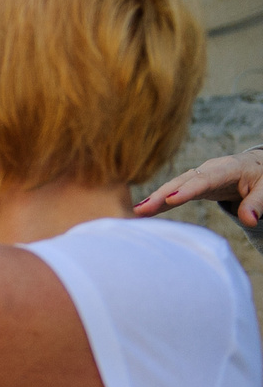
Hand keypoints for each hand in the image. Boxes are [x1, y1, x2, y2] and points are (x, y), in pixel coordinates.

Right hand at [136, 149, 262, 226]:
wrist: (256, 166)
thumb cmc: (261, 177)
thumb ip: (256, 203)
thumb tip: (248, 221)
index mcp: (227, 168)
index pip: (205, 179)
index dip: (188, 189)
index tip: (171, 199)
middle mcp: (208, 170)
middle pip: (182, 182)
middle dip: (161, 195)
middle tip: (142, 209)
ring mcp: (199, 177)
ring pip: (174, 186)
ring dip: (155, 199)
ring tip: (137, 212)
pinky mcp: (194, 185)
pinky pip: (175, 193)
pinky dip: (160, 202)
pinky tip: (144, 211)